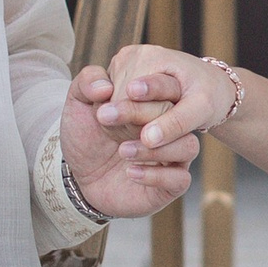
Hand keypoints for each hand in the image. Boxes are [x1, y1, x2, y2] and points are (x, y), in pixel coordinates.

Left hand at [58, 46, 218, 219]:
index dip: (151, 88)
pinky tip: (130, 171)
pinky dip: (156, 175)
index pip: (168, 87)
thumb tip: (105, 86)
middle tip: (110, 119)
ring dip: (156, 148)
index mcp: (156, 102)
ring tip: (122, 150)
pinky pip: (180, 179)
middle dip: (145, 114)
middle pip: (177, 115)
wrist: (80, 175)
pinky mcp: (171, 184)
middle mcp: (170, 127)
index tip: (124, 92)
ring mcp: (174, 156)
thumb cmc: (87, 135)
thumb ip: (87, 83)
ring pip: (188, 146)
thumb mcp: (79, 104)